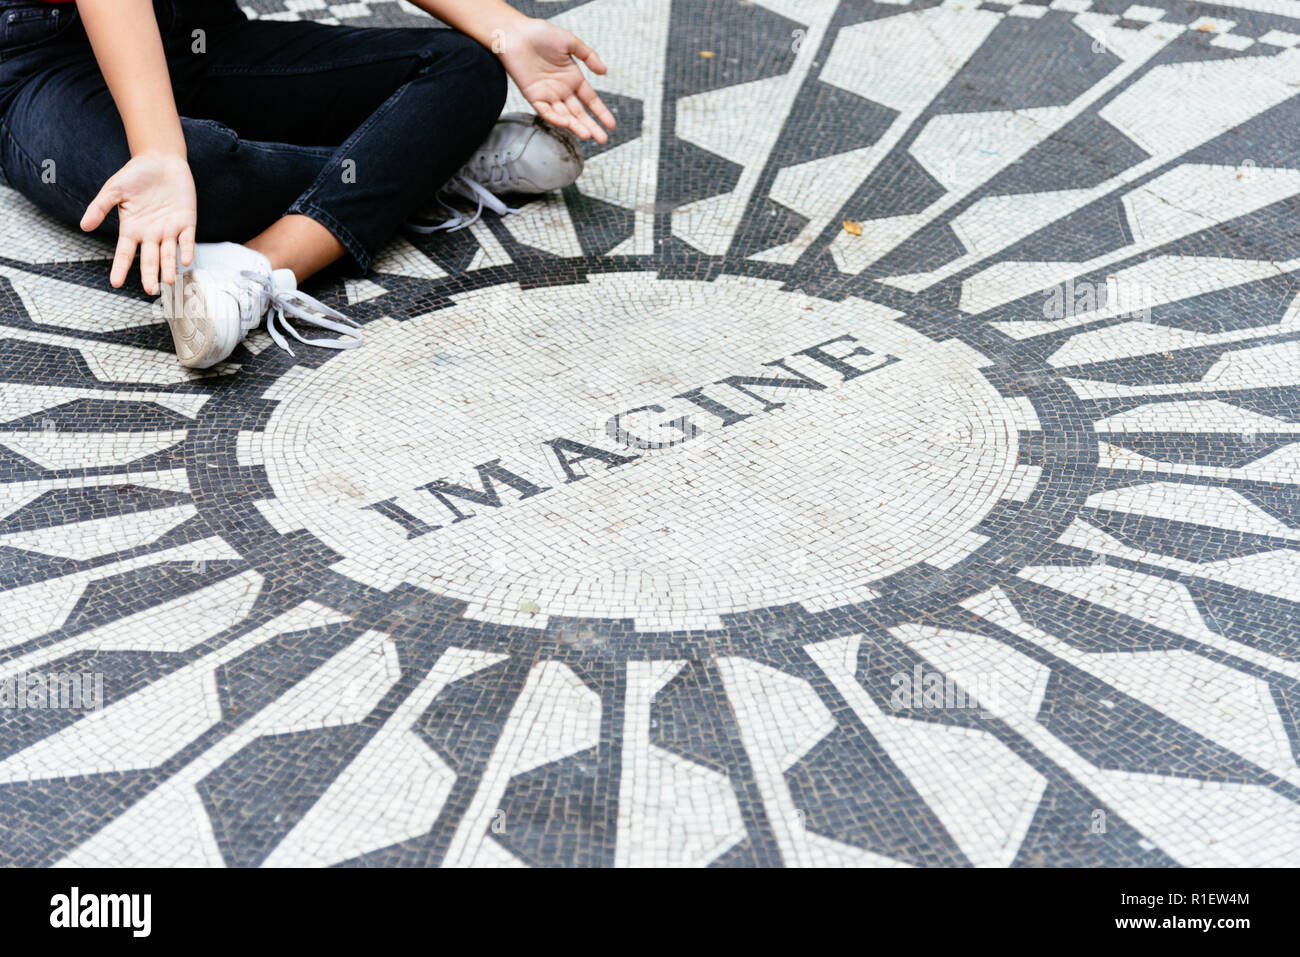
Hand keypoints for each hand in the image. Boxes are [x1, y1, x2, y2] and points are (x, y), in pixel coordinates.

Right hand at [80, 151, 196, 294]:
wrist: (161, 160)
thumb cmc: (135, 174)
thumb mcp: (114, 189)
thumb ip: (100, 207)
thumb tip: (84, 226)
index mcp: (132, 229)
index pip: (124, 253)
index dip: (120, 268)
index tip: (115, 283)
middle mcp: (151, 234)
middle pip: (149, 259)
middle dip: (149, 274)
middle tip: (151, 290)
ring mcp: (169, 229)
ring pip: (169, 254)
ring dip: (169, 267)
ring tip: (169, 281)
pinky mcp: (186, 222)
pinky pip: (187, 240)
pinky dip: (187, 250)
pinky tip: (186, 261)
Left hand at [495, 17, 615, 143]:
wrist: (516, 33)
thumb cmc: (541, 34)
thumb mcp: (570, 42)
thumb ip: (589, 56)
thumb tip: (604, 72)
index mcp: (572, 78)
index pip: (590, 100)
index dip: (601, 113)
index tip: (611, 125)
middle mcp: (562, 89)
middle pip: (579, 113)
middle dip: (591, 126)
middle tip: (603, 140)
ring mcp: (548, 94)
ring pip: (564, 116)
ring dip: (576, 127)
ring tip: (588, 136)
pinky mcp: (533, 96)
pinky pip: (545, 111)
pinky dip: (555, 118)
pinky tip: (566, 124)